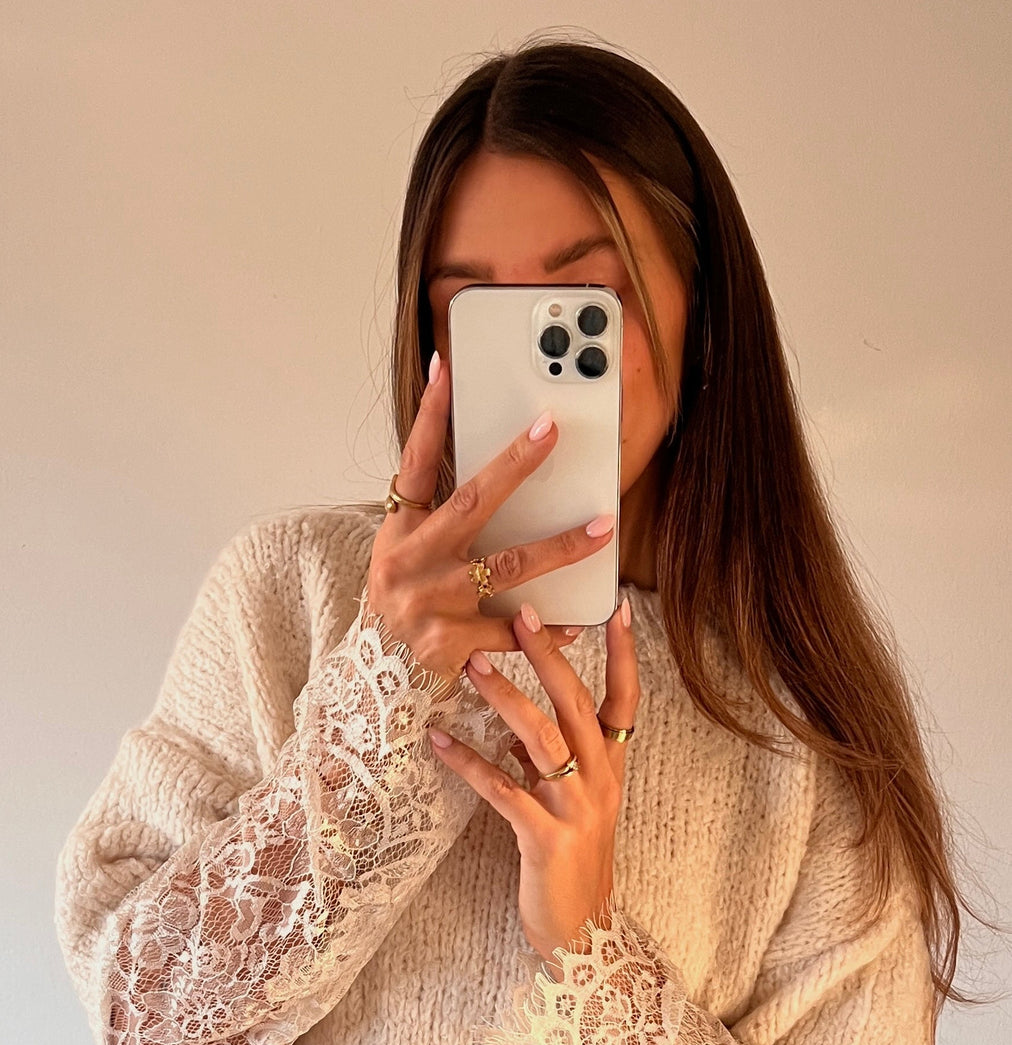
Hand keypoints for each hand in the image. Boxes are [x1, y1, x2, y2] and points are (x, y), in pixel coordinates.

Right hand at [367, 352, 618, 683]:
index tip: (446, 367)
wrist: (378, 676)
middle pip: (470, 504)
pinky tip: (577, 620)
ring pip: (506, 568)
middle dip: (513, 465)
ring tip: (601, 529)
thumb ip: (439, 516)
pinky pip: (511, 633)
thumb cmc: (404, 601)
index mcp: (400, 531)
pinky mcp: (450, 644)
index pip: (414, 462)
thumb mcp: (405, 552)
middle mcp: (411, 561)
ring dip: (559, 549)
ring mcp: (431, 602)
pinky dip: (545, 628)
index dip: (428, 415)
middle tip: (550, 430)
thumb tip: (492, 468)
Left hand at [428, 597, 639, 963]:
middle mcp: (600, 782)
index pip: (626, 699)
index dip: (624, 654)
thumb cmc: (572, 863)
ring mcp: (575, 810)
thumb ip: (552, 761)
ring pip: (542, 739)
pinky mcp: (544, 839)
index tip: (617, 606)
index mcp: (611, 768)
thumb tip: (516, 723)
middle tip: (522, 614)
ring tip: (476, 663)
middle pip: (577, 705)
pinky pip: (503, 791)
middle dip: (549, 657)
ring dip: (507, 697)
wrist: (583, 932)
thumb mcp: (572, 803)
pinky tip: (439, 742)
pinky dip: (469, 763)